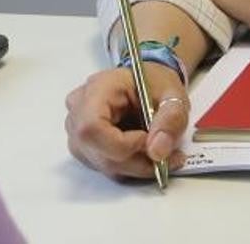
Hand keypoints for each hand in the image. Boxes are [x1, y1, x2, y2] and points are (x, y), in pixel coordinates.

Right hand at [65, 65, 188, 179]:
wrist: (147, 83)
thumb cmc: (154, 84)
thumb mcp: (173, 96)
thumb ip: (170, 121)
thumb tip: (157, 153)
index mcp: (98, 89)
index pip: (92, 127)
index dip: (121, 144)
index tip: (148, 139)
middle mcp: (79, 109)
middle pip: (97, 151)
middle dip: (137, 161)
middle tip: (167, 155)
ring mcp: (76, 128)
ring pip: (102, 164)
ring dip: (136, 166)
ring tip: (158, 151)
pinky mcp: (83, 144)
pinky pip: (104, 166)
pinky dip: (129, 166)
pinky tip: (143, 153)